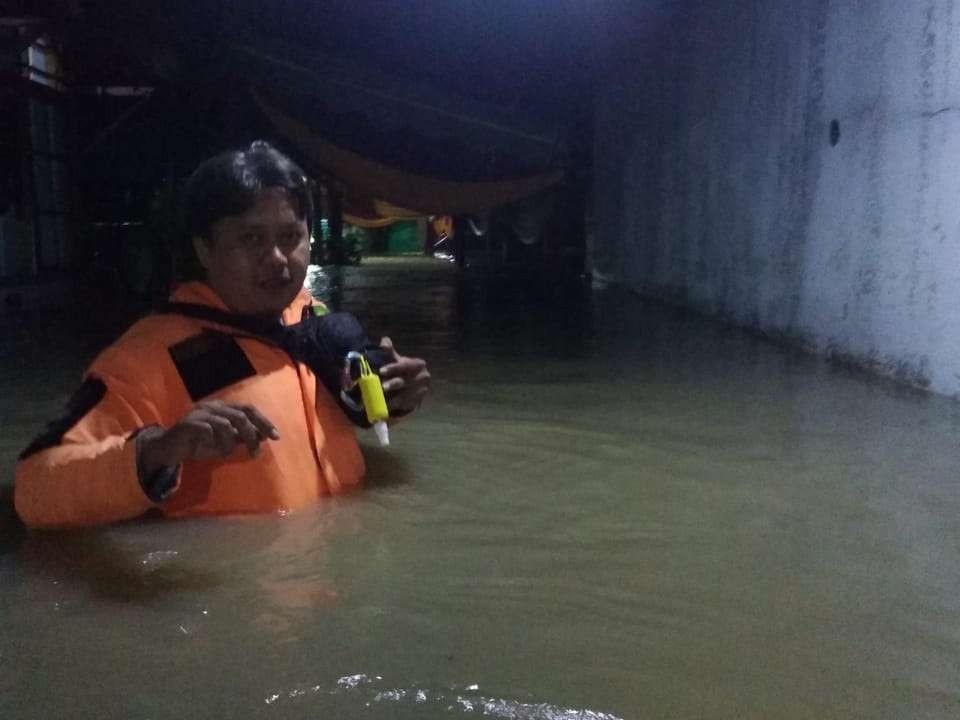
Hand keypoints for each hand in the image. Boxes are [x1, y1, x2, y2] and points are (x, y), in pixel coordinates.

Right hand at [139, 400, 279, 475]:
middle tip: (255, 452)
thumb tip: (263, 436)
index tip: (276, 436)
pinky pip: (207, 429)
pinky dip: (213, 441)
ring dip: (229, 442)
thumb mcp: (225, 443)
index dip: (263, 422)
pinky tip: (210, 448)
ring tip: (225, 453)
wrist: (170, 449)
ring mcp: (200, 413)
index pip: (248, 409)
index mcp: (223, 408)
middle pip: (240, 415)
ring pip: (225, 423)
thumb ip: (242, 437)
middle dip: (251, 434)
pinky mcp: (188, 423)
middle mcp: (213, 406)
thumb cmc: (199, 445)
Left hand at [378, 337, 429, 415]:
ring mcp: (423, 390)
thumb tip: (385, 341)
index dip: (393, 368)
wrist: (414, 382)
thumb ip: (390, 351)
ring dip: (393, 398)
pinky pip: (407, 404)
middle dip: (393, 384)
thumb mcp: (397, 359)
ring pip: (406, 395)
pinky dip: (396, 406)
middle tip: (382, 387)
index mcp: (418, 365)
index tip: (381, 370)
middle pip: (406, 381)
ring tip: (381, 399)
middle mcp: (424, 377)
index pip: (405, 365)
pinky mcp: (419, 401)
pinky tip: (387, 407)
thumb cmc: (402, 369)